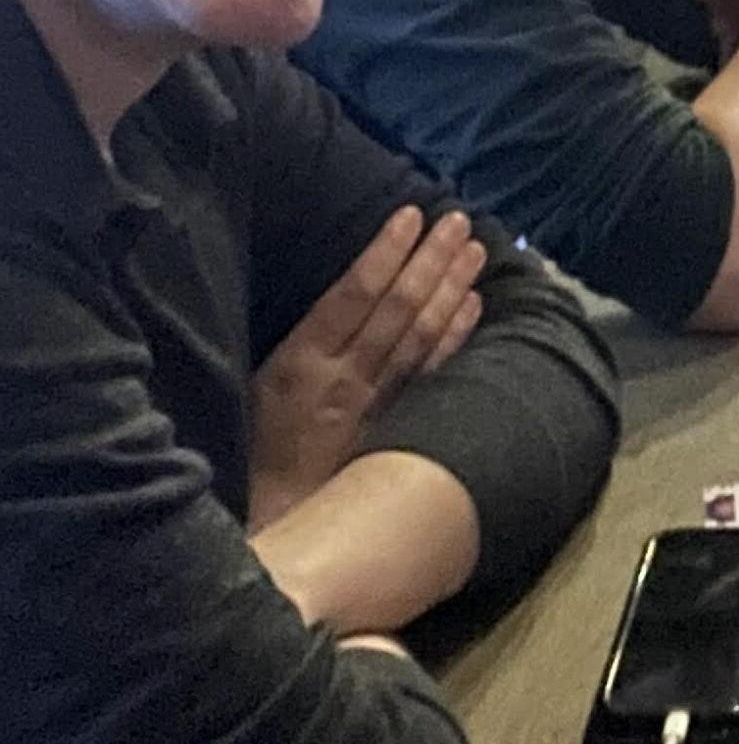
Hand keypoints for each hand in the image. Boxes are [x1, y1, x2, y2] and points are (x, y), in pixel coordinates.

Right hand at [247, 205, 486, 530]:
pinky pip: (432, 373)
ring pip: (421, 335)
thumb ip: (301, 344)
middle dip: (431, 260)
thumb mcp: (257, 389)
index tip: (412, 214)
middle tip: (459, 221)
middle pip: (397, 307)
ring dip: (451, 289)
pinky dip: (455, 336)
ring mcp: (374, 403)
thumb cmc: (256, 451)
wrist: (274, 528)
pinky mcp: (396, 424)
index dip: (386, 252)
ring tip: (476, 251)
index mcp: (300, 362)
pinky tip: (475, 306)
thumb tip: (350, 286)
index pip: (353, 294)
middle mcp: (343, 378)